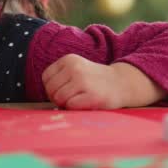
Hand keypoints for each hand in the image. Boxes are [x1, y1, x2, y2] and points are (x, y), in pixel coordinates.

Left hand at [42, 55, 167, 108]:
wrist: (121, 83)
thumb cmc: (95, 80)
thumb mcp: (77, 69)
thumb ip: (61, 78)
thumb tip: (47, 96)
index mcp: (68, 60)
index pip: (46, 78)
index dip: (51, 88)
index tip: (63, 91)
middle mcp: (74, 68)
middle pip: (51, 90)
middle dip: (57, 98)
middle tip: (71, 98)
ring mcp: (83, 81)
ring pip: (59, 98)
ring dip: (67, 104)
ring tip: (79, 100)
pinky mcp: (92, 96)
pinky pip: (71, 106)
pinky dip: (76, 108)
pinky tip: (86, 103)